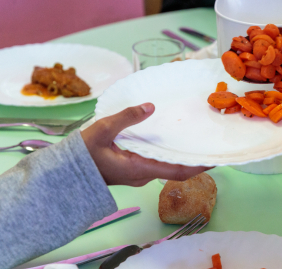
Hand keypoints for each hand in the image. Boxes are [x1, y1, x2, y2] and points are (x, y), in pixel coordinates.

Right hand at [81, 103, 210, 186]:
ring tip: (196, 140)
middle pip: (176, 169)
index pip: (177, 171)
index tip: (215, 159)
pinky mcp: (132, 169)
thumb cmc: (81, 156)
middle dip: (195, 159)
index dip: (198, 166)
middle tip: (210, 145)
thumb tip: (150, 107)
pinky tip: (171, 139)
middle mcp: (143, 175)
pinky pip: (156, 162)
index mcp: (140, 169)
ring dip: (181, 155)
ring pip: (166, 166)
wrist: (64, 175)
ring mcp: (138, 174)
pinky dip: (167, 153)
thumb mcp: (102, 131)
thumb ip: (126, 117)